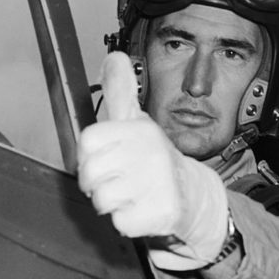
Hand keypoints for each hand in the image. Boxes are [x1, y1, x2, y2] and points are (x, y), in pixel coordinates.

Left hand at [77, 52, 228, 269]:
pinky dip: (129, 222)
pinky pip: (120, 223)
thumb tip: (114, 56)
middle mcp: (149, 153)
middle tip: (118, 179)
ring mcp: (157, 184)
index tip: (107, 157)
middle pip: (89, 174)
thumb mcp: (137, 121)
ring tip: (132, 194)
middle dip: (98, 183)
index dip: (90, 155)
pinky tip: (143, 209)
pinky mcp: (160, 213)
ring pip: (102, 200)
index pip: (87, 142)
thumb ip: (120, 91)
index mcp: (138, 130)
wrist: (191, 194)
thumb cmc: (154, 159)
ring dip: (113, 203)